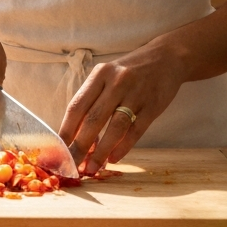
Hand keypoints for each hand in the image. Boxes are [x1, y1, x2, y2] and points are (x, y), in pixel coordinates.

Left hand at [58, 43, 187, 174]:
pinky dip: (123, 147)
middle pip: (93, 119)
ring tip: (92, 168)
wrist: (167, 57)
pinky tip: (113, 159)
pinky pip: (135, 131)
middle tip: (72, 166)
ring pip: (115, 127)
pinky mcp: (153, 106)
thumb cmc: (130, 71)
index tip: (59, 149)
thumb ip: (93, 100)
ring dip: (102, 151)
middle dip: (80, 146)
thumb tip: (77, 135)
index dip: (66, 130)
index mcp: (100, 74)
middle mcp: (116, 82)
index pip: (77, 106)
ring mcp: (136, 94)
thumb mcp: (108, 76)